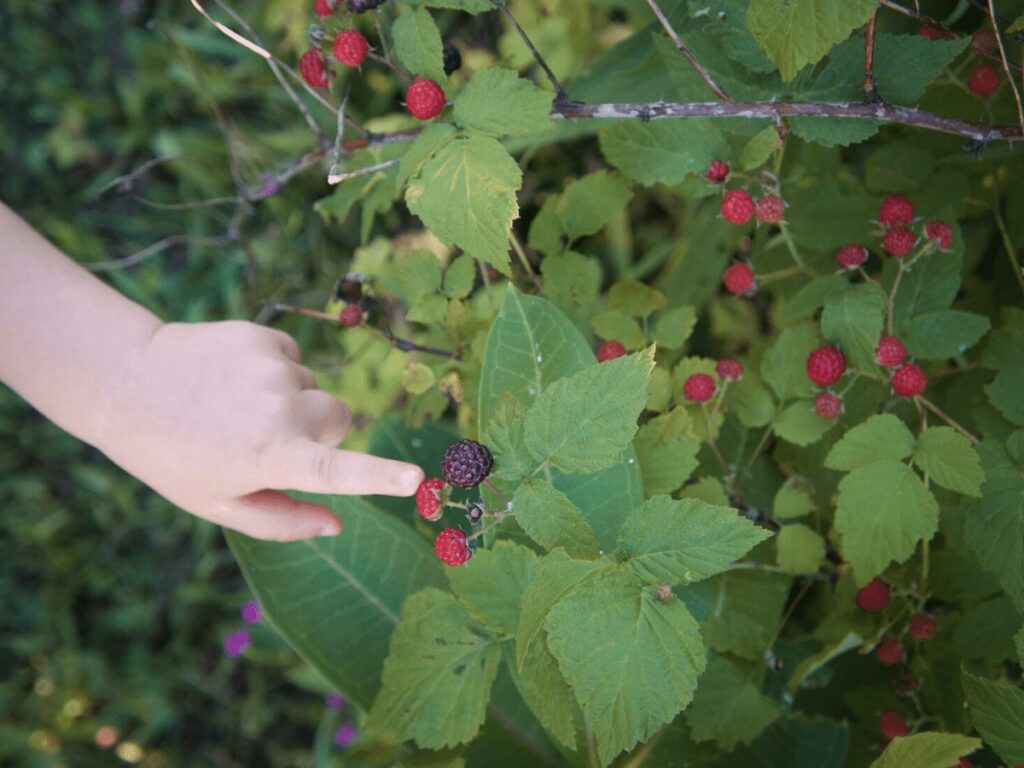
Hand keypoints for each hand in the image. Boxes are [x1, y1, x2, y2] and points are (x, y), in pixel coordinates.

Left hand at [95, 320, 423, 540]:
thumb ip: (283, 521)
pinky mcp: (263, 337)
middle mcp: (279, 410)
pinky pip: (292, 359)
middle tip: (269, 439)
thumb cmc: (174, 456)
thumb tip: (337, 525)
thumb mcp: (219, 504)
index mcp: (271, 457)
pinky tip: (233, 378)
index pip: (337, 473)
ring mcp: (273, 368)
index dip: (380, 477)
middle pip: (340, 419)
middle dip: (320, 430)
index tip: (416, 478)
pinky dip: (273, 371)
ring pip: (313, 388)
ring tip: (236, 405)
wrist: (126, 382)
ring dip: (290, 399)